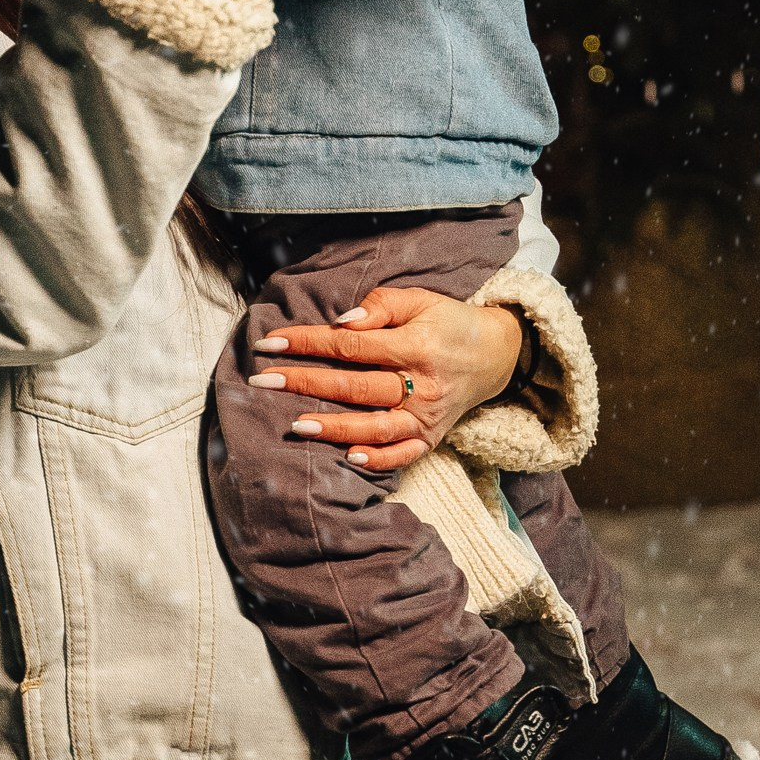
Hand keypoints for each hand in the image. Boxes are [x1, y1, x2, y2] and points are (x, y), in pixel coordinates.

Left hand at [247, 282, 526, 476]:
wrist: (496, 354)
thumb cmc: (448, 323)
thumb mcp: (420, 299)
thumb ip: (381, 305)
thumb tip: (342, 323)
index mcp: (415, 346)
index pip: (350, 346)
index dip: (308, 343)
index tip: (270, 344)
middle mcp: (421, 385)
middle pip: (354, 386)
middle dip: (305, 383)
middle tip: (263, 381)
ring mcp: (426, 416)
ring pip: (374, 426)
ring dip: (333, 427)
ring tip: (295, 425)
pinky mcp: (431, 437)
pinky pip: (403, 455)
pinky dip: (378, 460)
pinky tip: (348, 458)